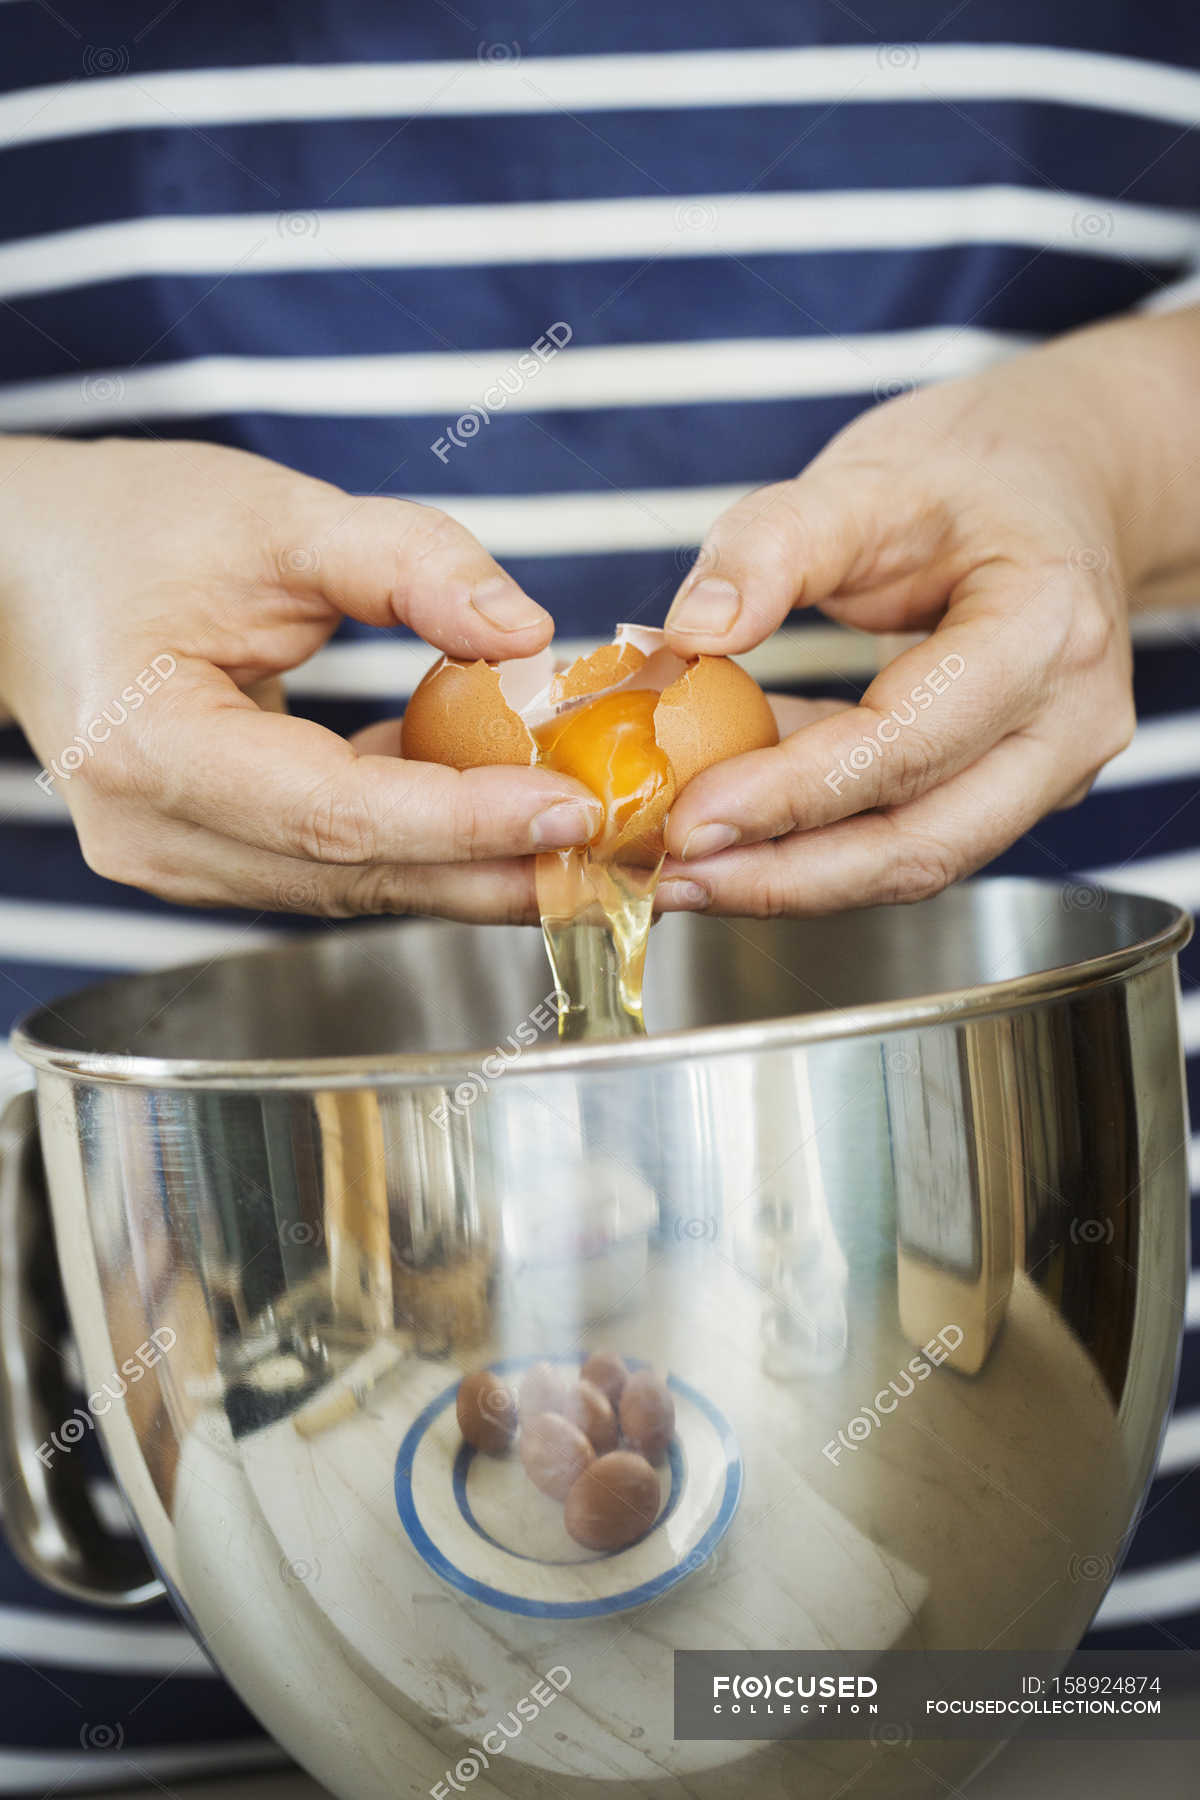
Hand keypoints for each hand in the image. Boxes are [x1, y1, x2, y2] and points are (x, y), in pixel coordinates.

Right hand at [0, 436, 602, 917]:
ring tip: (590, 848)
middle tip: (620, 857)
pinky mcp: (209, 857)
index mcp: (149, 747)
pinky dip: (424, 847)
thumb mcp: (275, 515)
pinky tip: (510, 821)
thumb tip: (531, 639)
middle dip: (493, 869)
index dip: (461, 820)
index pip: (333, 812)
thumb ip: (406, 563)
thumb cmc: (138, 527)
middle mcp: (156, 834)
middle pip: (353, 875)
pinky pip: (335, 866)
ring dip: (471, 869)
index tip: (575, 810)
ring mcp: (176, 860)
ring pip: (352, 885)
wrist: (34, 567)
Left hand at [655, 308, 1199, 915]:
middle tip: (672, 879)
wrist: (1054, 480)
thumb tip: (688, 636)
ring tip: (683, 873)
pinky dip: (814, 840)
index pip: (906, 744)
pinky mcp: (1010, 792)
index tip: (688, 819)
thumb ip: (772, 546)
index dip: (791, 795)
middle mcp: (1069, 723)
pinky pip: (905, 832)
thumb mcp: (866, 479)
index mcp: (1047, 631)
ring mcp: (1051, 770)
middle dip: (785, 877)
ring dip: (790, 877)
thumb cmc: (969, 475)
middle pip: (921, 843)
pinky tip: (731, 831)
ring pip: (913, 859)